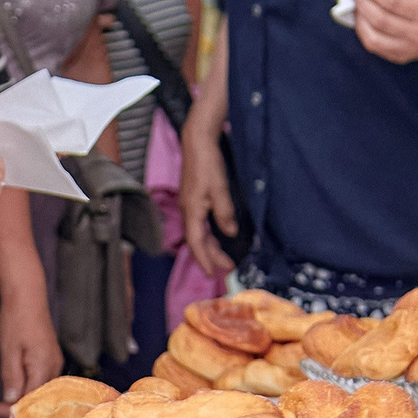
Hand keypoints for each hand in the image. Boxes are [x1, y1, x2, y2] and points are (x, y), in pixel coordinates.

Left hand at [0, 286, 61, 415]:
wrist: (27, 297)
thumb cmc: (17, 319)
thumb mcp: (8, 351)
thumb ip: (11, 378)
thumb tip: (11, 401)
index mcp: (44, 367)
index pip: (32, 399)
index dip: (16, 409)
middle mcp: (54, 368)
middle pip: (39, 397)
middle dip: (21, 407)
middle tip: (0, 411)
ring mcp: (55, 363)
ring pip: (42, 389)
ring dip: (26, 398)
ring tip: (6, 403)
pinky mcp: (52, 359)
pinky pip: (43, 380)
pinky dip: (31, 387)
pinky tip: (18, 389)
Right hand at [177, 120, 236, 275]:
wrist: (197, 143)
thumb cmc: (208, 164)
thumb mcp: (220, 189)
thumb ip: (225, 213)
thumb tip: (230, 232)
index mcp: (192, 211)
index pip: (196, 242)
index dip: (204, 259)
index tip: (213, 274)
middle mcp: (187, 211)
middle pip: (196, 241)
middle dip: (210, 256)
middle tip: (226, 268)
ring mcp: (189, 205)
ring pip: (197, 233)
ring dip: (209, 246)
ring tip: (223, 257)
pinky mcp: (192, 199)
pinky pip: (198, 224)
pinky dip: (207, 235)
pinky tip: (217, 235)